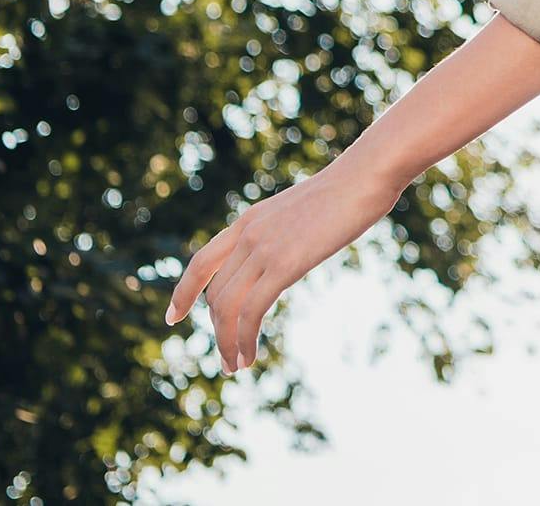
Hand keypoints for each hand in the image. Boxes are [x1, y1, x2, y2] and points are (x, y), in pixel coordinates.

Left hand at [163, 159, 403, 372]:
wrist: (365, 175)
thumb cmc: (349, 190)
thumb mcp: (305, 211)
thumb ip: (290, 231)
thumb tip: (297, 244)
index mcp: (250, 220)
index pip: (201, 261)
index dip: (184, 292)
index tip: (173, 317)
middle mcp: (248, 235)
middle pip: (215, 294)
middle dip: (217, 331)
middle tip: (230, 358)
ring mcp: (263, 248)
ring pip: (226, 308)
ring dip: (227, 343)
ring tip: (237, 365)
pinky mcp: (284, 264)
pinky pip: (250, 311)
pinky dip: (243, 340)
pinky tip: (250, 356)